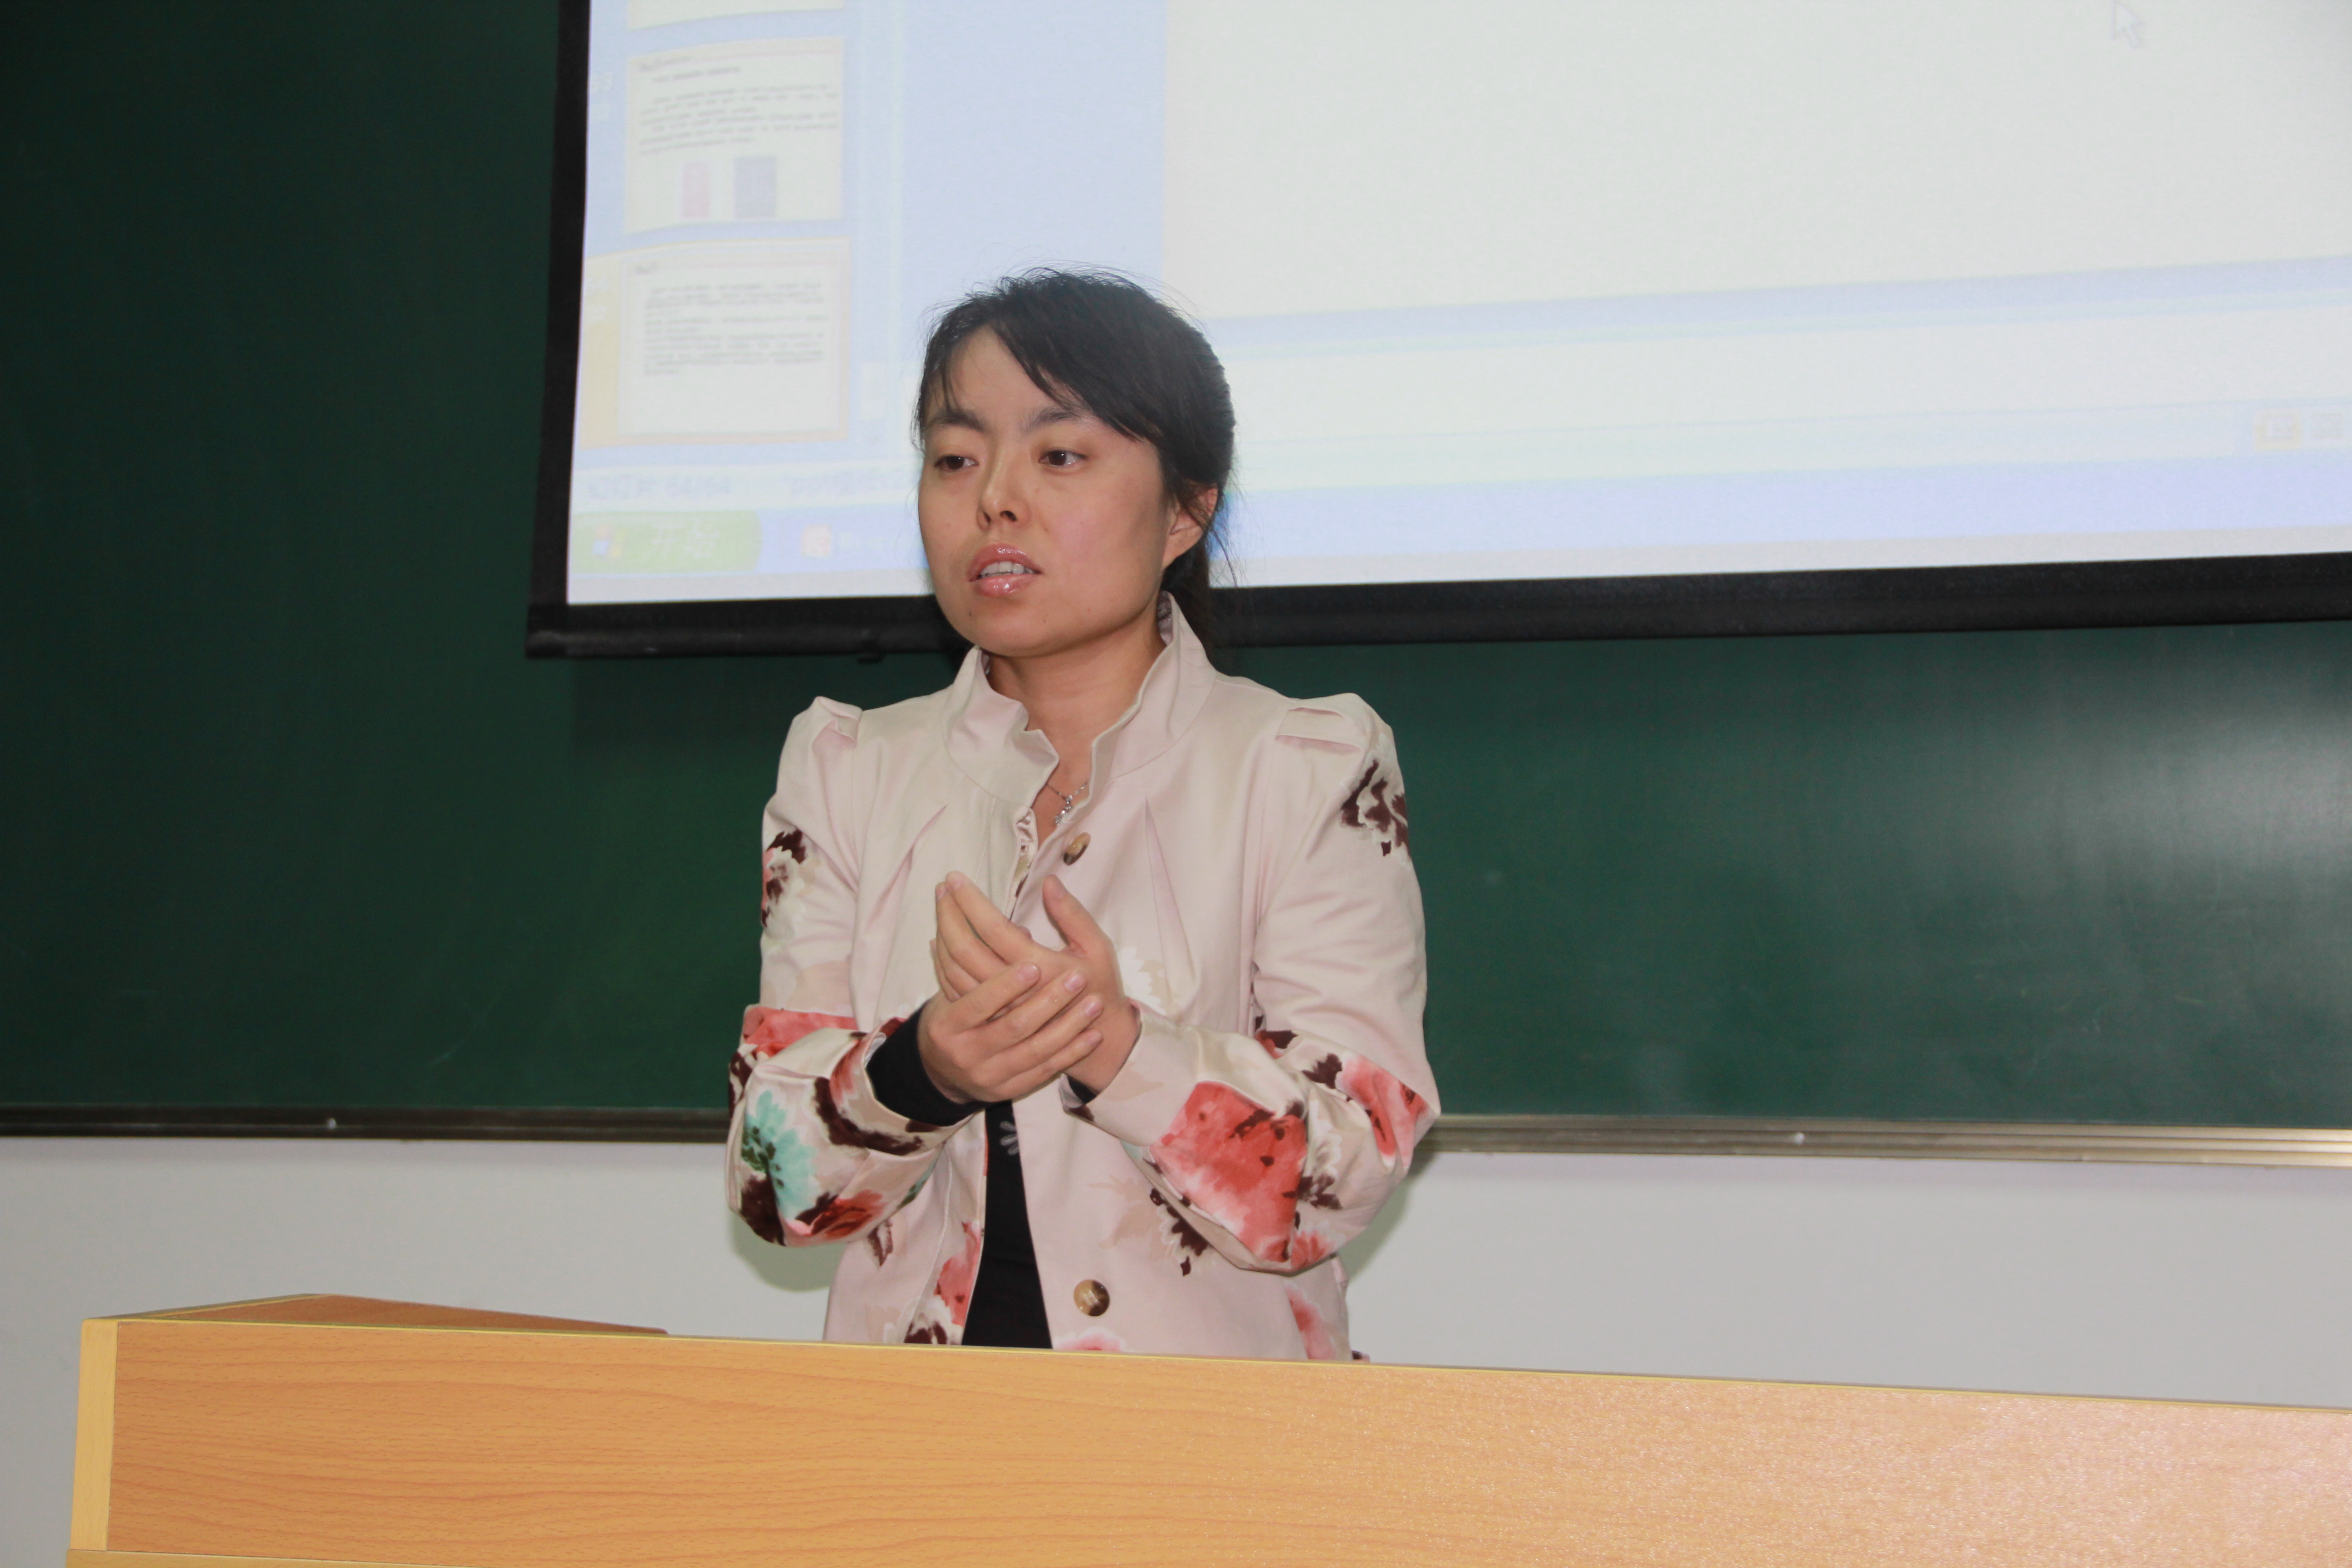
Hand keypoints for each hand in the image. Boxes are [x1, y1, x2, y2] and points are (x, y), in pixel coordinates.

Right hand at [915, 954, 1104, 1105]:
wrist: (942, 1073)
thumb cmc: (953, 1019)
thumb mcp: (951, 992)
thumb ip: (978, 964)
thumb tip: (1019, 929)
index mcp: (947, 1025)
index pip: (977, 1003)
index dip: (1004, 985)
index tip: (1034, 965)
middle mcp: (967, 1054)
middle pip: (1013, 1027)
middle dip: (1048, 1002)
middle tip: (1077, 978)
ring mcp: (990, 1075)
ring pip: (1035, 1050)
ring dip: (1068, 1026)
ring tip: (1093, 1004)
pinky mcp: (1010, 1090)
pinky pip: (1046, 1070)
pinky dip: (1071, 1052)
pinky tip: (1092, 1035)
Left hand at [930, 872, 1138, 1092]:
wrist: (1097, 1037)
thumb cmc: (1098, 985)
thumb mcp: (1097, 947)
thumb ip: (1072, 915)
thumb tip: (1050, 881)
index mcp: (1041, 967)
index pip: (993, 928)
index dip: (971, 901)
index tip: (956, 877)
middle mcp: (1013, 991)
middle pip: (965, 948)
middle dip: (950, 913)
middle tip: (942, 887)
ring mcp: (998, 1007)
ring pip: (955, 969)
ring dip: (944, 933)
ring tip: (941, 905)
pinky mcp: (990, 1018)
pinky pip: (955, 988)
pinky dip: (943, 962)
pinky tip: (940, 941)